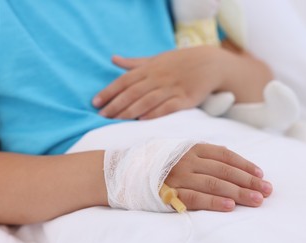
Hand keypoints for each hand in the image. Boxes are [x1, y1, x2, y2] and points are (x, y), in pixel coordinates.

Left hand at [93, 47, 224, 119]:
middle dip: (116, 105)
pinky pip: (169, 106)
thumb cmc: (179, 62)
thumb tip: (113, 59)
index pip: (124, 81)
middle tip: (102, 117)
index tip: (95, 103)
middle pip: (133, 92)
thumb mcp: (156, 59)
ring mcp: (173, 88)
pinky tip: (143, 120)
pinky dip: (156, 113)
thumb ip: (134, 62)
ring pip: (148, 100)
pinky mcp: (186, 98)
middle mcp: (158, 77)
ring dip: (131, 111)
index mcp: (149, 68)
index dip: (109, 92)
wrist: (210, 63)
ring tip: (117, 121)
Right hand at [166, 144, 272, 210]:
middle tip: (267, 190)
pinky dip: (214, 201)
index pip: (225, 155)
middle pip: (224, 170)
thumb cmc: (156, 161)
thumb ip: (202, 153)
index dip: (244, 164)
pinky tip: (230, 205)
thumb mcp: (179, 150)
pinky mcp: (169, 193)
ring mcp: (178, 176)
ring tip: (256, 200)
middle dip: (248, 180)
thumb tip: (230, 160)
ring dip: (238, 192)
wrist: (123, 171)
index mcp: (191, 147)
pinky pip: (195, 197)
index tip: (261, 174)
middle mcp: (187, 160)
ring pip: (214, 183)